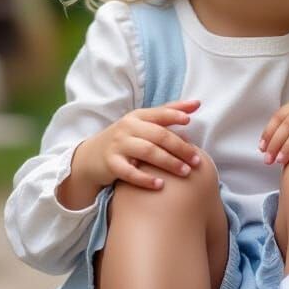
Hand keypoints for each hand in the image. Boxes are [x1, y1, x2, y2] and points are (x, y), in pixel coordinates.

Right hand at [80, 98, 202, 190]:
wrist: (91, 156)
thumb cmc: (126, 139)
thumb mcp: (142, 123)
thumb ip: (168, 113)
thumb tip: (197, 104)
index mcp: (137, 116)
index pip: (159, 113)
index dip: (174, 115)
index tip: (189, 121)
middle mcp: (127, 128)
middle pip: (158, 135)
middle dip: (180, 147)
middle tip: (196, 160)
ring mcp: (118, 146)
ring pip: (147, 152)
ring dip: (169, 162)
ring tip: (185, 172)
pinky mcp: (111, 164)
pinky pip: (130, 172)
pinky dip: (146, 179)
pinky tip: (160, 185)